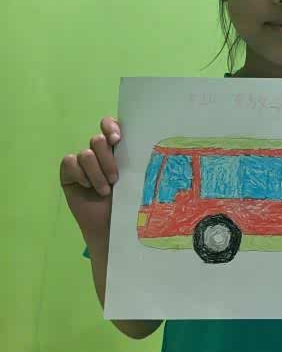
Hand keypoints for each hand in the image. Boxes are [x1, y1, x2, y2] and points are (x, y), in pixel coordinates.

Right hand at [59, 117, 120, 246]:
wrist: (110, 225)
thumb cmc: (126, 202)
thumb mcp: (133, 179)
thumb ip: (133, 159)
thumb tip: (141, 140)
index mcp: (117, 149)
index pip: (110, 125)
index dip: (110, 126)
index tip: (117, 139)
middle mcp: (99, 152)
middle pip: (97, 140)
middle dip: (107, 159)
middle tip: (115, 178)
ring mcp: (83, 162)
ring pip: (85, 153)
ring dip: (96, 173)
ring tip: (104, 190)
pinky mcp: (68, 172)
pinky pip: (69, 162)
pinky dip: (79, 174)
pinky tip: (86, 187)